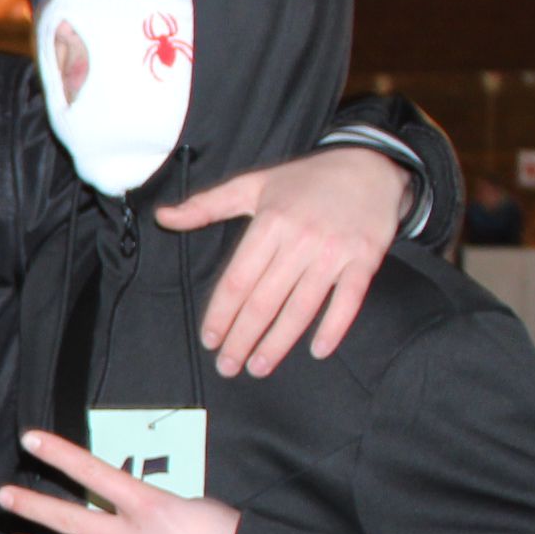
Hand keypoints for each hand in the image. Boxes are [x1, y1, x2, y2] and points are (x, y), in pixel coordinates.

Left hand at [156, 144, 411, 377]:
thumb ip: (206, 205)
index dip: (221, 314)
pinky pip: (348, 301)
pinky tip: (317, 351)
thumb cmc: (306, 180)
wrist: (370, 167)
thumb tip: (164, 216)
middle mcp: (300, 240)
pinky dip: (333, 328)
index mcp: (270, 223)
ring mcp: (334, 252)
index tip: (210, 340)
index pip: (238, 280)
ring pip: (301, 307)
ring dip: (278, 342)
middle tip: (228, 366)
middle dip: (242, 338)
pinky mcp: (365, 260)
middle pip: (264, 300)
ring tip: (259, 366)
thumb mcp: (253, 184)